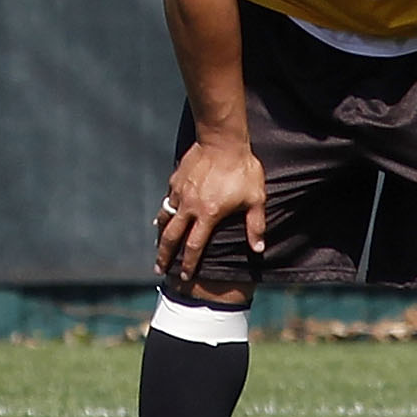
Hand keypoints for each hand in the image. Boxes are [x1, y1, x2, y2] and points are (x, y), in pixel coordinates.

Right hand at [156, 140, 266, 283]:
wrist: (223, 140)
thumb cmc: (242, 170)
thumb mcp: (255, 199)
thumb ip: (256, 225)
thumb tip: (258, 249)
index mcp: (208, 215)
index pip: (194, 247)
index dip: (189, 264)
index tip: (184, 277)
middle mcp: (190, 207)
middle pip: (172, 237)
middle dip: (164, 256)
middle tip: (158, 269)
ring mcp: (180, 192)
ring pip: (165, 218)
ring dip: (160, 235)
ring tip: (157, 246)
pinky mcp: (176, 179)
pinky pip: (167, 200)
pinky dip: (164, 212)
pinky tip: (162, 216)